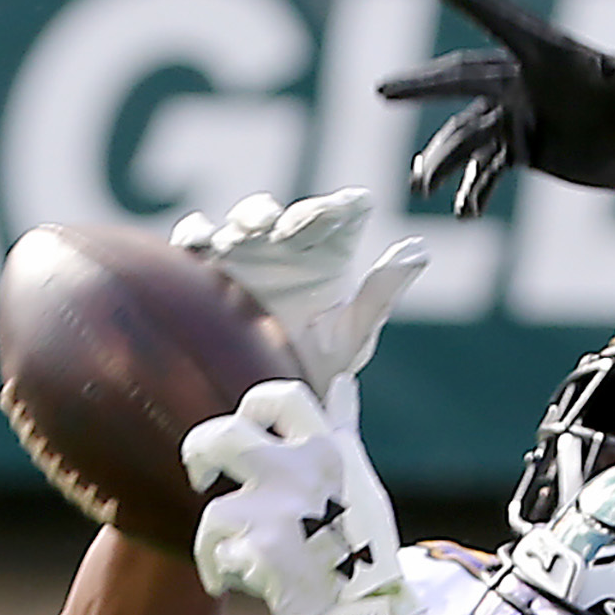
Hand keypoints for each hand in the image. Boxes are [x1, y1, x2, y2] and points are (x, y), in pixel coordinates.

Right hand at [169, 189, 427, 388]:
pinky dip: (196, 235)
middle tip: (306, 225)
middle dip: (297, 214)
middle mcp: (285, 247)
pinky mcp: (206, 270)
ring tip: (258, 227)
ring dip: (250, 217)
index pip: (339, 218)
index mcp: (326, 255)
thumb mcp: (352, 336)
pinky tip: (204, 243)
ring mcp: (245, 255)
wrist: (267, 406)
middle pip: (290, 214)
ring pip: (243, 220)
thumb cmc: (317, 371)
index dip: (347, 207)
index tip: (357, 207)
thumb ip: (382, 293)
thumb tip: (420, 249)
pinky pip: (195, 243)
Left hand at [184, 379, 473, 614]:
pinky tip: (246, 584)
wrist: (367, 614)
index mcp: (327, 450)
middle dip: (199, 452)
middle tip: (199, 476)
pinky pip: (219, 556)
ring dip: (216, 542)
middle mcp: (300, 471)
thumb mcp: (361, 478)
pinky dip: (224, 573)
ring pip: (215, 513)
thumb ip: (341, 430)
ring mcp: (277, 510)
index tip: (247, 424)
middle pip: (223, 435)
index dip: (255, 406)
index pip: (282, 397)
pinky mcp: (259, 551)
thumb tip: (344, 383)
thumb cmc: (364, 547)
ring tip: (233, 562)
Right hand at [375, 0, 614, 217]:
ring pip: (466, 135)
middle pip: (464, 82)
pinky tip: (464, 214)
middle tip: (382, 90)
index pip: (506, 25)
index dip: (476, 3)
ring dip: (442, 158)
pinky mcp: (517, 149)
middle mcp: (522, 82)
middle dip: (423, 87)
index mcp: (549, 56)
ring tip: (421, 184)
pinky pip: (486, 170)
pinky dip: (473, 191)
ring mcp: (515, 116)